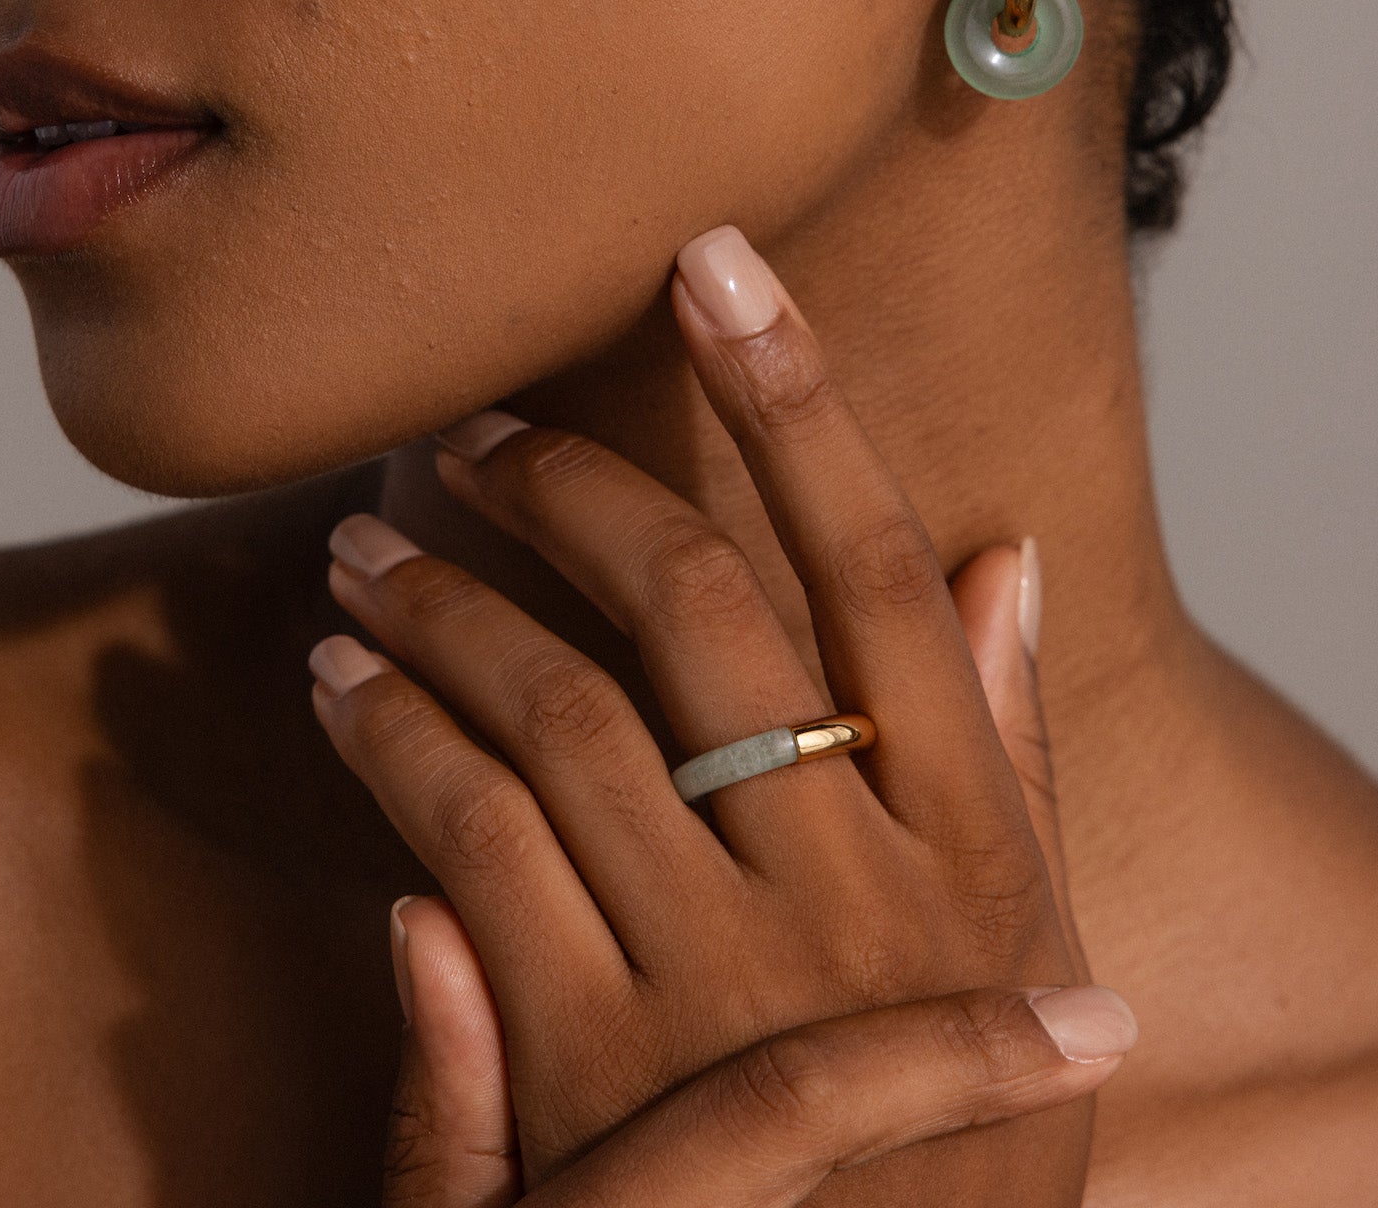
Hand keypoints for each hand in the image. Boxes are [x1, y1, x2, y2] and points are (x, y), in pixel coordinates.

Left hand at [311, 225, 1132, 1198]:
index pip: (875, 563)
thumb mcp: (1034, 953)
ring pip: (558, 709)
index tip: (714, 259)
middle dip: (570, 487)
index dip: (796, 395)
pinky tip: (343, 687)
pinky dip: (395, 745)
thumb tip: (1007, 557)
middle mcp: (851, 886)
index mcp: (969, 841)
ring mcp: (716, 978)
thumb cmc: (958, 1146)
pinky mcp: (586, 1063)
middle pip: (697, 608)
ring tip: (361, 544)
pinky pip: (468, 848)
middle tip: (467, 430)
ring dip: (445, 603)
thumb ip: (1011, 754)